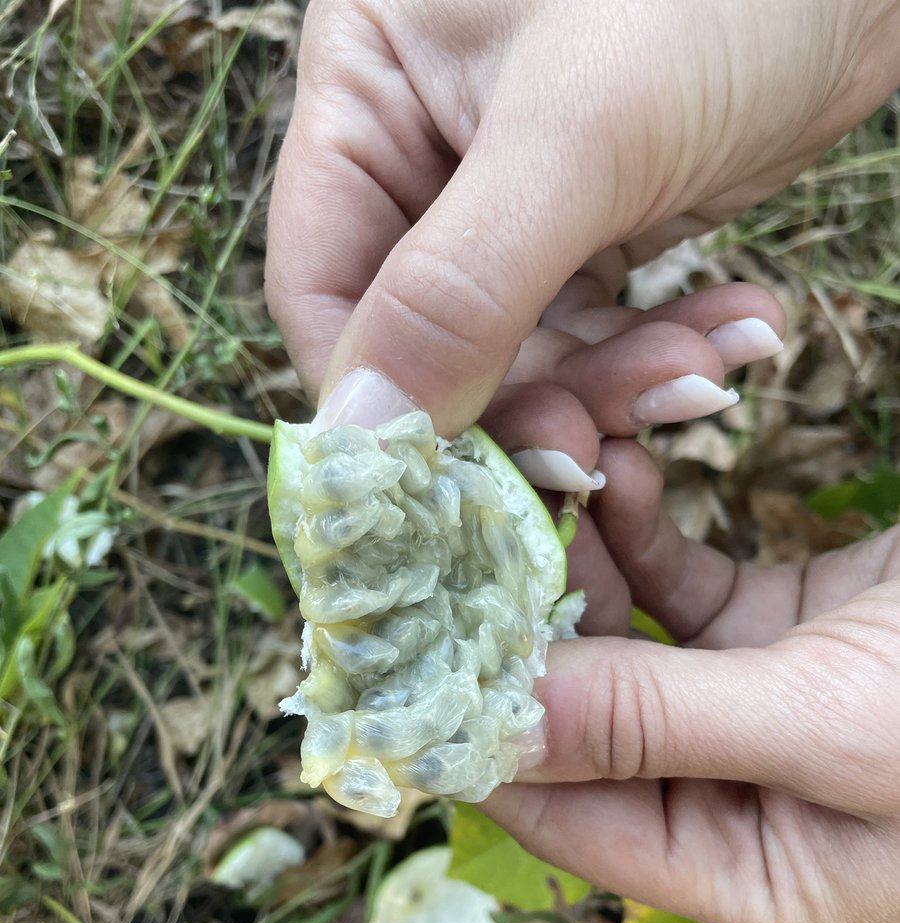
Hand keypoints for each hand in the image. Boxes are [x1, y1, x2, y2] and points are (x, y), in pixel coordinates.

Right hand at [266, 0, 899, 434]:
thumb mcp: (580, 132)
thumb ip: (461, 288)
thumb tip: (365, 432)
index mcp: (367, 91)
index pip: (325, 289)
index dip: (382, 398)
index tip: (452, 480)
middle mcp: (423, 153)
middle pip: (431, 341)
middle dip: (529, 400)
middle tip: (606, 443)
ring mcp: (509, 198)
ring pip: (522, 353)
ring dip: (612, 389)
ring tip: (703, 376)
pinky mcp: (591, 226)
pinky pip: (597, 333)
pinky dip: (659, 355)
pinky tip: (733, 334)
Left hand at [484, 440, 899, 922]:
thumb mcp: (830, 727)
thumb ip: (654, 727)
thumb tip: (488, 724)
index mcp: (740, 870)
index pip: (560, 814)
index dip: (480, 725)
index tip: (417, 623)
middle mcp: (727, 798)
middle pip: (576, 707)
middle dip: (526, 600)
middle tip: (480, 496)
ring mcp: (744, 707)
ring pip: (614, 628)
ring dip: (574, 541)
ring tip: (552, 449)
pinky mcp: (774, 628)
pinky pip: (672, 579)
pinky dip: (636, 523)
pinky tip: (615, 463)